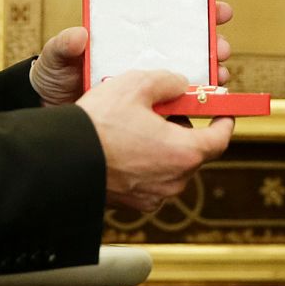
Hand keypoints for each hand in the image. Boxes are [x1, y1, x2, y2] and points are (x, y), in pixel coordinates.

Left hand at [32, 1, 235, 106]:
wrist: (51, 112)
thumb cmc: (55, 77)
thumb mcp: (56, 57)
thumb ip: (64, 46)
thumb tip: (79, 35)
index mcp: (130, 38)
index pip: (169, 19)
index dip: (197, 12)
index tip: (215, 8)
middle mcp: (145, 58)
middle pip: (189, 47)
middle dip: (213, 44)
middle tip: (220, 47)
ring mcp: (149, 87)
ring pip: (190, 77)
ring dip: (211, 75)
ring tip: (219, 74)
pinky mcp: (148, 113)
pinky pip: (176, 109)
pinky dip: (193, 109)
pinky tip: (203, 108)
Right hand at [76, 69, 234, 211]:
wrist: (61, 160)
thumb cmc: (99, 124)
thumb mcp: (136, 85)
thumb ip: (167, 81)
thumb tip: (179, 85)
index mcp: (183, 153)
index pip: (220, 139)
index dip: (224, 121)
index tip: (222, 111)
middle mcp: (173, 181)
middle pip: (193, 152)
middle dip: (185, 130)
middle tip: (169, 109)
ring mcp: (152, 196)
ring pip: (169, 166)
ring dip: (162, 147)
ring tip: (139, 125)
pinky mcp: (131, 204)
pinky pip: (148, 179)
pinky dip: (144, 163)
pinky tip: (123, 146)